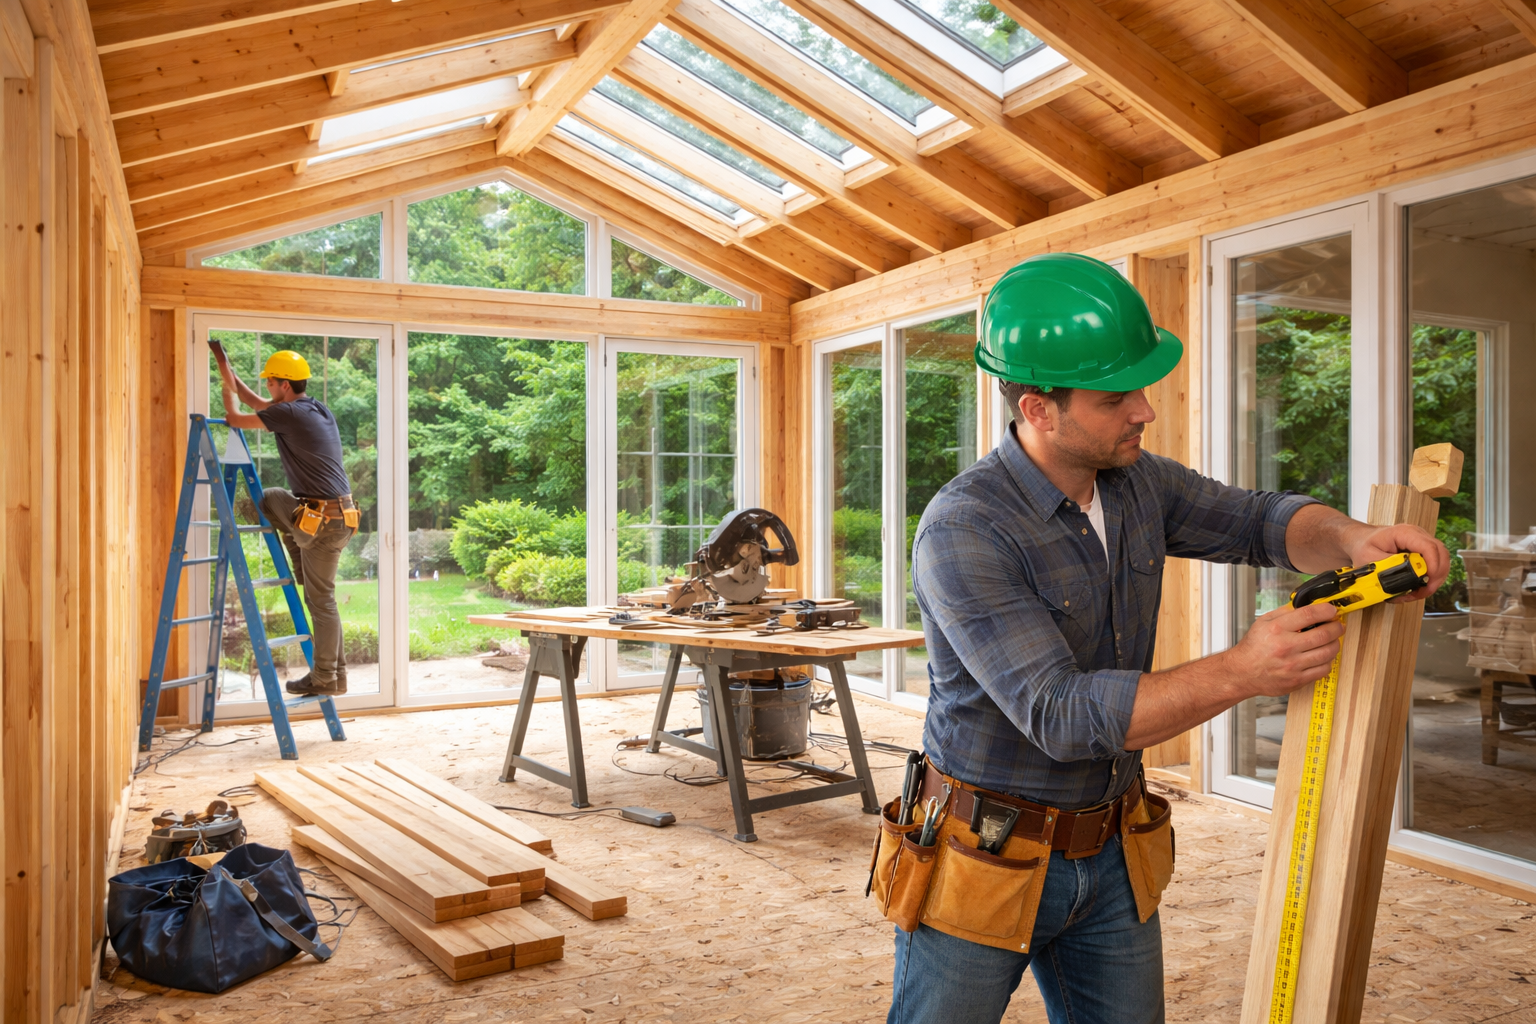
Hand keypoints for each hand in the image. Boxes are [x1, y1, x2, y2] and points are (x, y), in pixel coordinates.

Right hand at [1225, 602, 1344, 697]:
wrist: (1242, 672)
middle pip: (1324, 634)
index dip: (1326, 610)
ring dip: (1334, 644)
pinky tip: (1322, 656)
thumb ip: (1284, 613)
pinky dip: (1327, 661)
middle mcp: (1286, 647)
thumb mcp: (1263, 622)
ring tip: (1331, 641)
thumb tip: (1306, 606)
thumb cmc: (1253, 648)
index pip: (1309, 615)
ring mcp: (1293, 665)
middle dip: (1336, 628)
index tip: (1332, 610)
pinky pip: (1323, 669)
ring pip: (1327, 653)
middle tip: (1337, 626)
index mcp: (1277, 629)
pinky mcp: (1297, 679)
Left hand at [1343, 523, 1449, 601]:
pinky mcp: (1422, 551)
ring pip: (1441, 561)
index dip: (1434, 566)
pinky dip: (1428, 578)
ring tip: (1418, 592)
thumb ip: (1387, 567)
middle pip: (1442, 554)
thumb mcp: (1368, 558)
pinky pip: (1434, 565)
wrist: (1361, 539)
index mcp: (1405, 533)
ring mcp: (1422, 543)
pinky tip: (1416, 587)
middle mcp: (1418, 535)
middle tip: (1424, 592)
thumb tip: (1406, 577)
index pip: (1429, 547)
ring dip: (1434, 579)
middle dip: (1437, 576)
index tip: (1428, 582)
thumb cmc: (1363, 545)